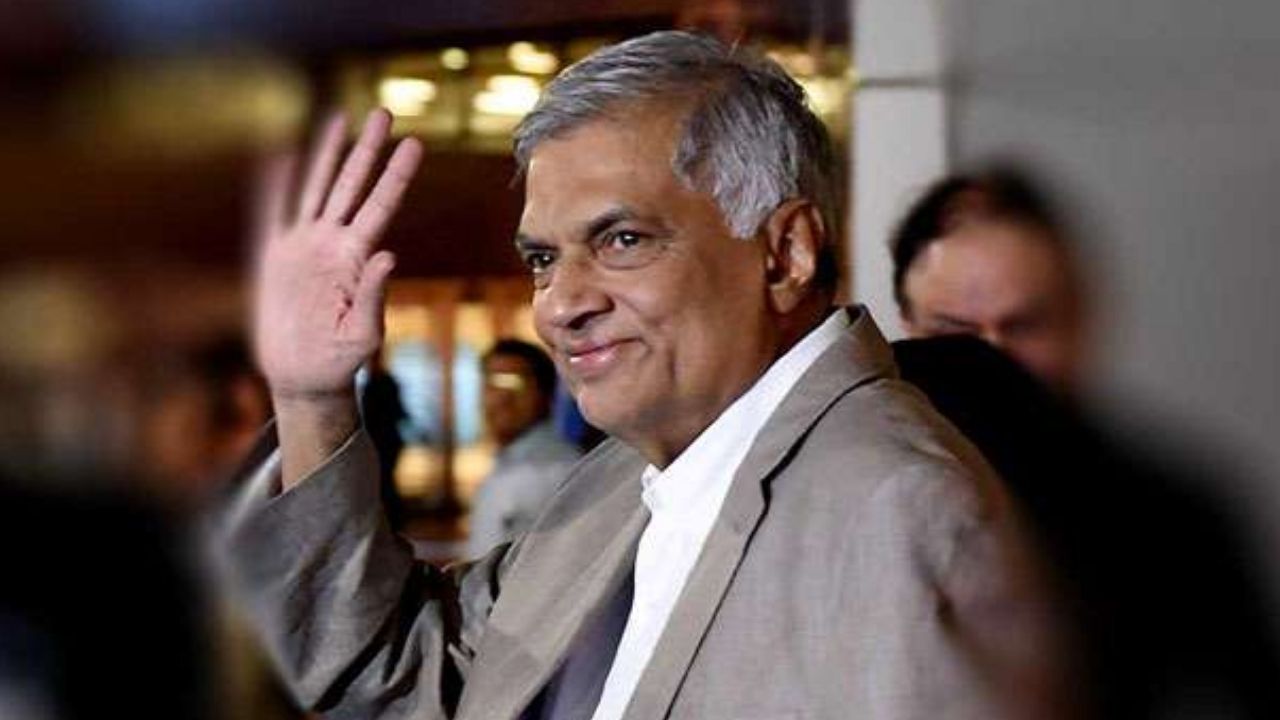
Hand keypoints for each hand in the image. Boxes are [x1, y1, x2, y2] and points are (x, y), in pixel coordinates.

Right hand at [252, 109, 422, 402]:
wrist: (302, 379)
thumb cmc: (339, 362)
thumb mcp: (362, 334)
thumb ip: (372, 296)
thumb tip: (387, 256)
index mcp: (357, 259)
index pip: (381, 207)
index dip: (396, 175)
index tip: (415, 144)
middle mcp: (332, 245)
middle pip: (352, 186)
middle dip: (367, 150)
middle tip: (384, 112)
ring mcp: (302, 248)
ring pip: (315, 189)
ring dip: (326, 154)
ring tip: (339, 117)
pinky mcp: (273, 258)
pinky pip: (271, 214)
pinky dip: (274, 186)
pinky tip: (279, 155)